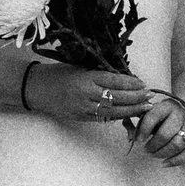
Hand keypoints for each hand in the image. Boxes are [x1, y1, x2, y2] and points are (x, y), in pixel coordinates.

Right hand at [24, 60, 155, 128]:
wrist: (34, 88)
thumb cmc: (57, 74)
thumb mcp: (78, 67)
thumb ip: (98, 73)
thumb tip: (123, 77)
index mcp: (85, 78)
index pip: (114, 81)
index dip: (131, 83)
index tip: (143, 83)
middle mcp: (86, 94)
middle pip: (117, 98)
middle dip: (136, 98)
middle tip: (150, 97)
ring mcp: (83, 108)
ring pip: (113, 111)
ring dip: (131, 110)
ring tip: (145, 108)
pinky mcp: (81, 117)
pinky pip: (103, 118)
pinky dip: (117, 116)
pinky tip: (129, 114)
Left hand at [134, 93, 184, 165]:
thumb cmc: (169, 113)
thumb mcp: (155, 110)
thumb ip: (140, 120)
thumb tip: (128, 131)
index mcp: (167, 105)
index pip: (152, 117)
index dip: (143, 130)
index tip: (138, 140)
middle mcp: (180, 114)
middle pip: (164, 134)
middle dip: (152, 145)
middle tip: (146, 149)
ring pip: (177, 144)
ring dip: (162, 153)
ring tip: (155, 154)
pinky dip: (175, 161)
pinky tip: (165, 163)